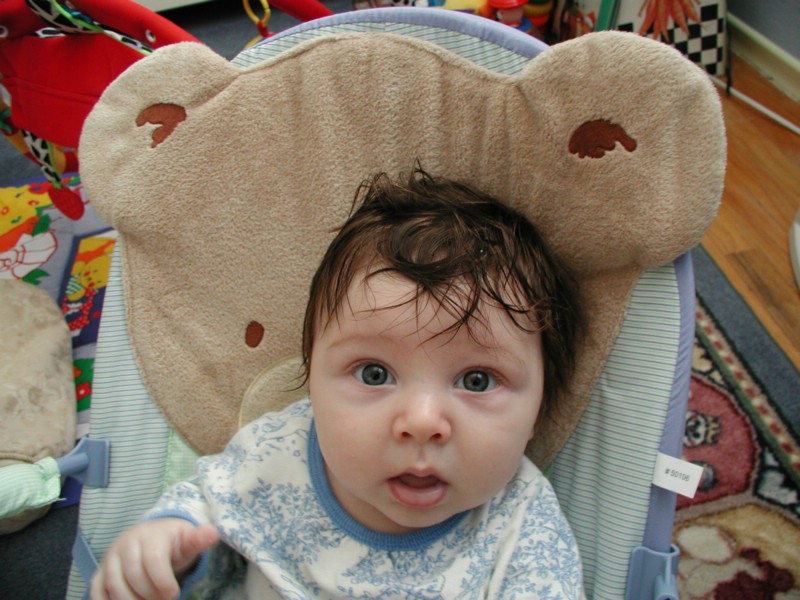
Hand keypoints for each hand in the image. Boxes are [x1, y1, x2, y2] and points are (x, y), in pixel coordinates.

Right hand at [90, 518, 219, 599]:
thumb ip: (198, 540)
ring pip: (114, 585)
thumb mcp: (187, 540)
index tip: (174, 593)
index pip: (153, 559)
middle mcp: (126, 544)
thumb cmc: (173, 543)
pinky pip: (97, 591)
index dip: (163, 581)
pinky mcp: (100, 572)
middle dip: (150, 593)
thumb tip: (213, 533)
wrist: (152, 537)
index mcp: (150, 535)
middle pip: (133, 575)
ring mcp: (110, 558)